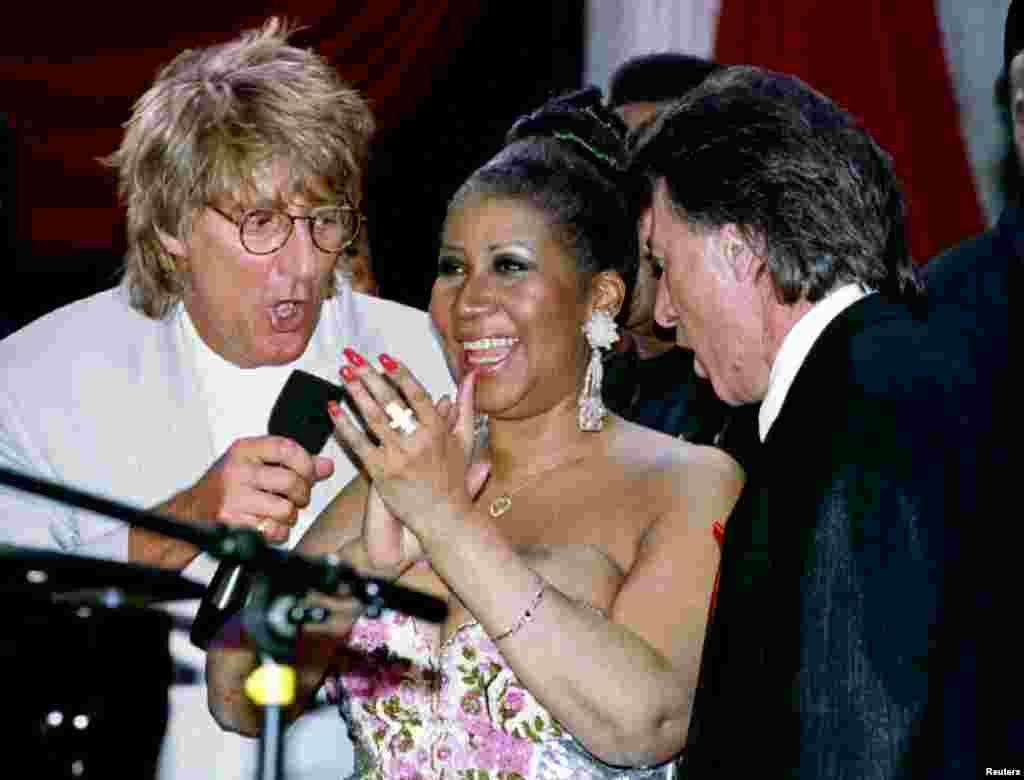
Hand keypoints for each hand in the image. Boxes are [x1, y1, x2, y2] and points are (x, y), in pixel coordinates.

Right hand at [180, 435, 333, 543]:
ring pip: (286, 510)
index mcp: (244, 450)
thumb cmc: (225, 487)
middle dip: (302, 495)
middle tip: (296, 499)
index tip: (309, 473)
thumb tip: (326, 466)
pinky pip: (274, 532)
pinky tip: (265, 526)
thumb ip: (293, 464)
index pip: (287, 448)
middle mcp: (237, 471)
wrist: (190, 513)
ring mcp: (233, 497)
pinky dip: (276, 533)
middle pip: (292, 482)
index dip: (306, 463)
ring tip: (277, 513)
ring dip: (288, 517)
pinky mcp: (232, 523)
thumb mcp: (255, 465)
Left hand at [360, 369, 489, 569]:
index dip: (400, 374)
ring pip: (372, 419)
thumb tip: (471, 374)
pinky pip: (359, 444)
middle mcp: (418, 441)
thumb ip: (466, 405)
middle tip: (353, 358)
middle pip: (390, 401)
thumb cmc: (454, 479)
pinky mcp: (381, 474)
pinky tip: (333, 409)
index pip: (417, 394)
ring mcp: (398, 458)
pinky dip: (345, 426)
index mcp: (439, 430)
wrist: (443, 518)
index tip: (384, 358)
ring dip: (355, 393)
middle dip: (369, 376)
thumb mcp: (466, 440)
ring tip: (343, 375)